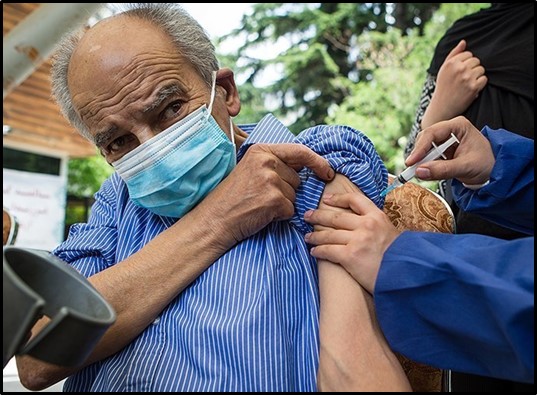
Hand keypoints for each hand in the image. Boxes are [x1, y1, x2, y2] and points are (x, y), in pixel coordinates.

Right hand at [197, 143, 334, 245]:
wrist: (215, 219)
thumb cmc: (233, 197)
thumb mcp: (251, 170)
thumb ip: (274, 164)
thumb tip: (305, 167)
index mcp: (262, 150)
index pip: (300, 152)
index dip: (318, 162)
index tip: (327, 171)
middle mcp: (267, 161)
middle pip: (297, 179)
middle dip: (287, 191)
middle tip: (262, 197)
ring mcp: (271, 180)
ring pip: (295, 195)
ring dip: (283, 204)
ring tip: (259, 204)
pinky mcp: (274, 199)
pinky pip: (290, 209)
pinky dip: (280, 215)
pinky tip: (261, 213)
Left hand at [304, 192, 399, 293]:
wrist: (407, 277)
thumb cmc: (402, 259)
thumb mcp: (392, 234)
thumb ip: (377, 227)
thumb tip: (364, 224)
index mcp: (377, 217)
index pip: (354, 200)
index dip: (338, 198)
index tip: (326, 199)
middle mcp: (366, 225)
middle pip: (335, 217)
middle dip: (318, 216)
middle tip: (307, 216)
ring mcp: (357, 240)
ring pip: (328, 234)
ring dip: (315, 236)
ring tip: (307, 237)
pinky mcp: (350, 256)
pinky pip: (328, 251)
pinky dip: (318, 251)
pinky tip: (314, 252)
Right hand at [406, 116, 493, 184]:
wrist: (495, 170)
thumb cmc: (486, 164)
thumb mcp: (466, 167)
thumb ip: (443, 170)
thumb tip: (420, 171)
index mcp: (458, 126)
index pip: (432, 133)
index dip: (420, 148)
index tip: (411, 162)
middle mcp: (449, 130)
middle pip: (425, 139)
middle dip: (419, 155)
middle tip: (413, 169)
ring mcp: (444, 140)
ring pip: (424, 148)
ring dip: (421, 161)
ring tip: (421, 172)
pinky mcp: (441, 151)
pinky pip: (428, 157)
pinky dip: (425, 165)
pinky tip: (428, 172)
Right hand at [421, 40, 487, 128]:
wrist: (442, 107)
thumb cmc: (443, 87)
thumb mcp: (444, 69)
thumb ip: (454, 54)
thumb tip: (464, 41)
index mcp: (451, 63)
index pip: (469, 54)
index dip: (466, 63)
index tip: (460, 72)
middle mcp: (459, 68)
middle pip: (476, 61)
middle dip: (473, 69)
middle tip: (464, 79)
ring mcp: (466, 78)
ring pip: (481, 69)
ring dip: (477, 76)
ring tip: (467, 84)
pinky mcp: (473, 87)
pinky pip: (484, 79)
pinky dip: (480, 84)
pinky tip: (471, 89)